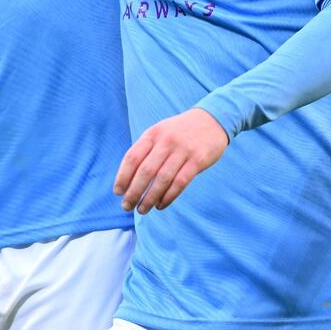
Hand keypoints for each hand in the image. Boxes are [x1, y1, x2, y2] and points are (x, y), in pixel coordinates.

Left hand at [114, 108, 229, 212]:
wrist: (212, 120)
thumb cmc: (179, 131)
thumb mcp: (160, 132)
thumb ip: (146, 150)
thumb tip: (127, 178)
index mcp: (153, 134)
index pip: (132, 157)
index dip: (123, 176)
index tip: (118, 192)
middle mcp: (166, 141)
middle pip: (145, 171)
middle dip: (134, 191)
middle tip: (127, 206)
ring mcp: (183, 150)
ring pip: (162, 179)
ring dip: (149, 198)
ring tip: (142, 210)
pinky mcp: (198, 160)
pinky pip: (180, 182)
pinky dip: (168, 196)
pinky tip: (160, 205)